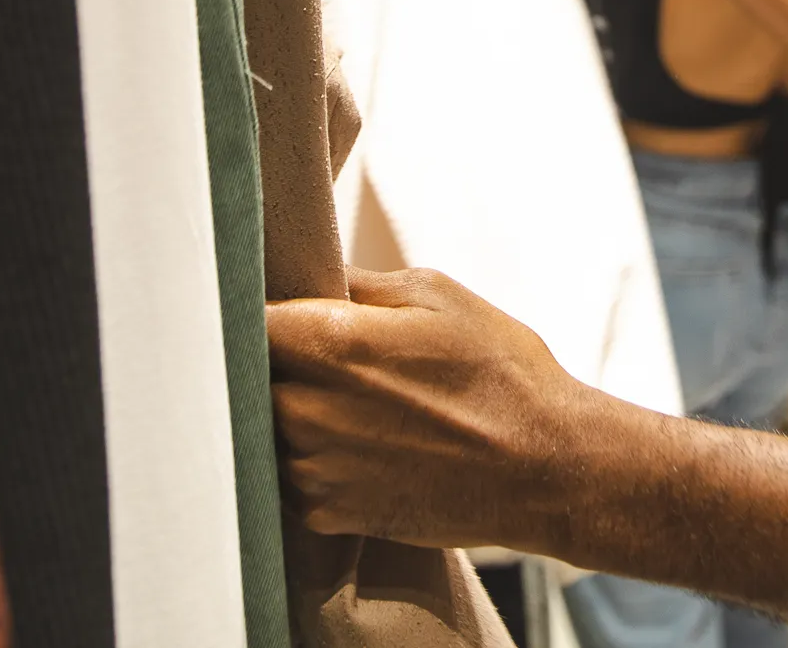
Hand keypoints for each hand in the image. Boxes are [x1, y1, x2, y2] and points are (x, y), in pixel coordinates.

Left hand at [267, 267, 605, 552]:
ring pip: (260, 427)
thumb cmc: (499, 372)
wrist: (545, 469)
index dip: (252, 306)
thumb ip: (357, 285)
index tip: (272, 304)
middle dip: (270, 360)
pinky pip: (285, 474)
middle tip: (314, 353)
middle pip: (244, 375)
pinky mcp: (325, 512)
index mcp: (330, 343)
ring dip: (285, 410)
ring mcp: (311, 468)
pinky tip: (354, 444)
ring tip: (345, 401)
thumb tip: (309, 274)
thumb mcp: (436, 296)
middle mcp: (306, 410)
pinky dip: (306, 457)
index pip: (242, 315)